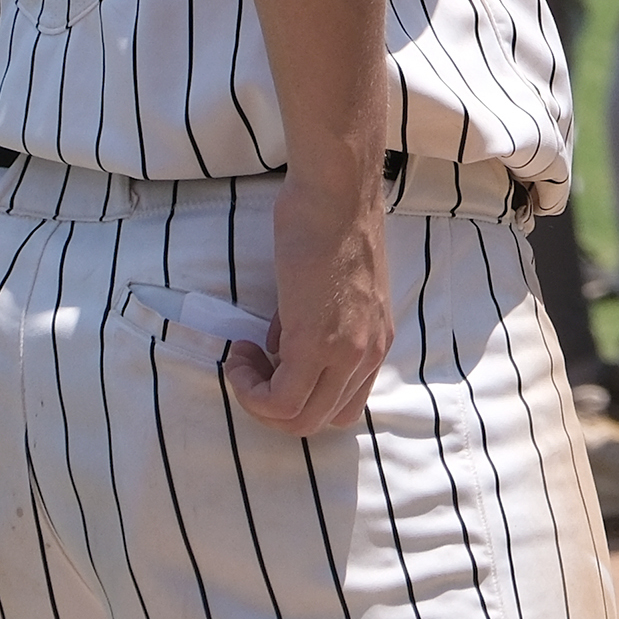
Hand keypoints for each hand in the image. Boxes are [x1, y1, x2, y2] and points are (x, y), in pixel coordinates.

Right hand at [227, 165, 390, 435]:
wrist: (335, 197)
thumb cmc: (330, 229)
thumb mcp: (332, 293)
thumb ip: (315, 327)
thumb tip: (282, 348)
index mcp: (375, 341)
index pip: (342, 405)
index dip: (300, 397)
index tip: (272, 362)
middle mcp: (368, 354)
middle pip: (319, 421)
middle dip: (273, 408)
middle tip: (252, 368)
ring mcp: (346, 351)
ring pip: (299, 420)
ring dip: (258, 401)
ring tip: (245, 359)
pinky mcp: (316, 342)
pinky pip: (279, 400)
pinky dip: (251, 389)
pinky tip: (242, 353)